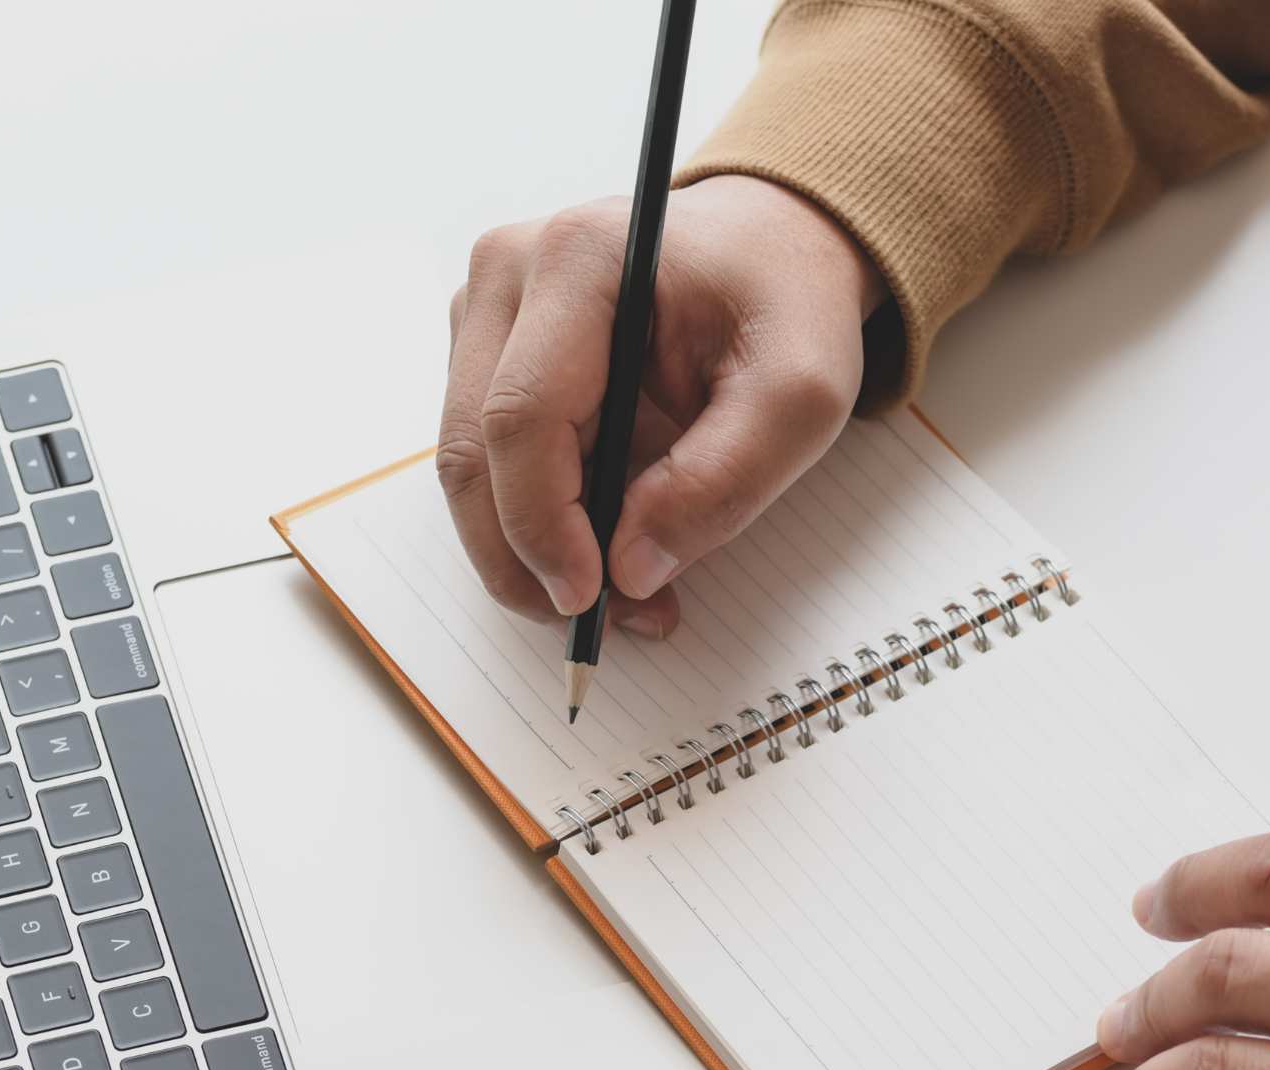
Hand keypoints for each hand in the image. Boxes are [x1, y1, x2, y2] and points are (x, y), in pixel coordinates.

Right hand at [438, 175, 882, 635]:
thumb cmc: (784, 304)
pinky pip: (485, 459)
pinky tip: (599, 544)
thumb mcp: (800, 394)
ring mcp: (484, 308)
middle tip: (599, 622)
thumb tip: (630, 572)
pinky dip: (532, 521)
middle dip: (524, 559)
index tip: (590, 599)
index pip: (521, 417)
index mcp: (579, 259)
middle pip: (473, 452)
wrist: (769, 247)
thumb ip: (722, 481)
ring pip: (469, 465)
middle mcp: (507, 272)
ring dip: (527, 552)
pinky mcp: (484, 347)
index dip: (542, 525)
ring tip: (619, 594)